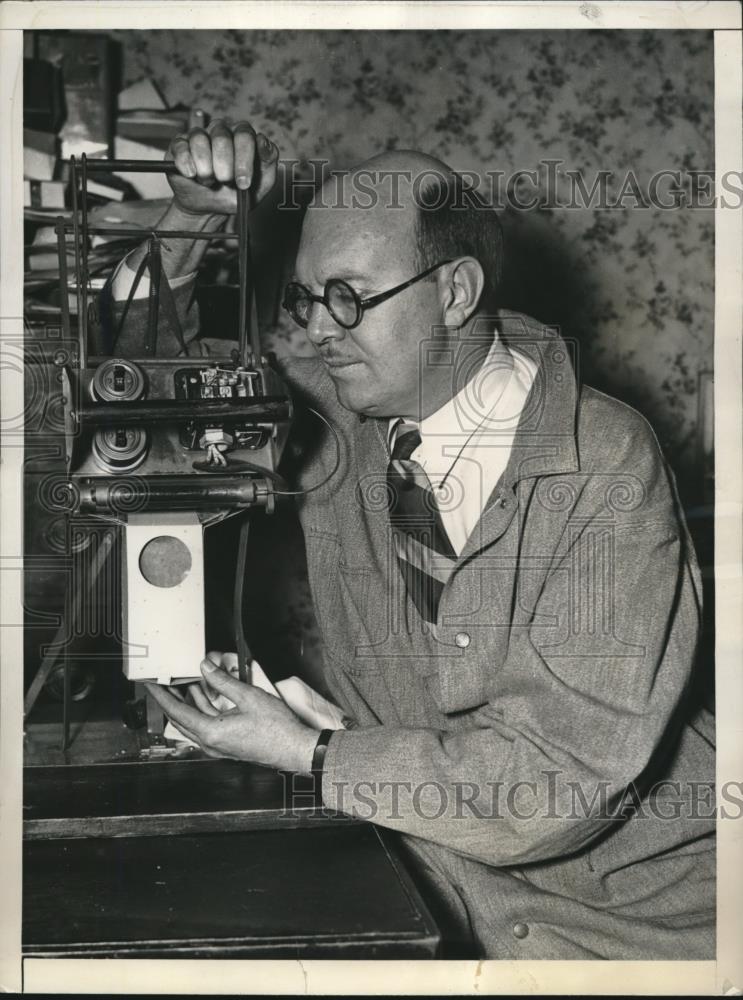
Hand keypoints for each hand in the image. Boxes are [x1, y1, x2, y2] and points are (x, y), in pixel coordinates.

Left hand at [145, 651, 319, 773]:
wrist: (294, 749)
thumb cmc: (276, 730)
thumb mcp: (249, 697)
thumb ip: (224, 681)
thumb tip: (206, 668)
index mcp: (211, 733)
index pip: (177, 712)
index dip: (162, 696)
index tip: (151, 684)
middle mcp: (210, 743)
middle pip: (181, 719)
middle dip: (170, 699)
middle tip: (162, 682)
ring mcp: (218, 745)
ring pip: (193, 722)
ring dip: (186, 702)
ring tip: (181, 683)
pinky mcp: (227, 744)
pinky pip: (206, 725)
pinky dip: (201, 709)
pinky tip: (203, 695)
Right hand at [166, 118, 279, 216]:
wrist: (211, 208)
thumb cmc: (236, 193)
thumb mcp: (261, 184)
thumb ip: (268, 161)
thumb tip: (263, 141)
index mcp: (242, 137)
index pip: (244, 135)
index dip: (244, 159)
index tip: (243, 183)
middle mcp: (221, 131)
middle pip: (222, 137)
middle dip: (224, 166)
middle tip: (225, 182)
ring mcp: (199, 136)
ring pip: (200, 140)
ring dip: (205, 168)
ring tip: (208, 181)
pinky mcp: (179, 145)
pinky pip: (181, 146)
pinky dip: (186, 164)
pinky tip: (191, 175)